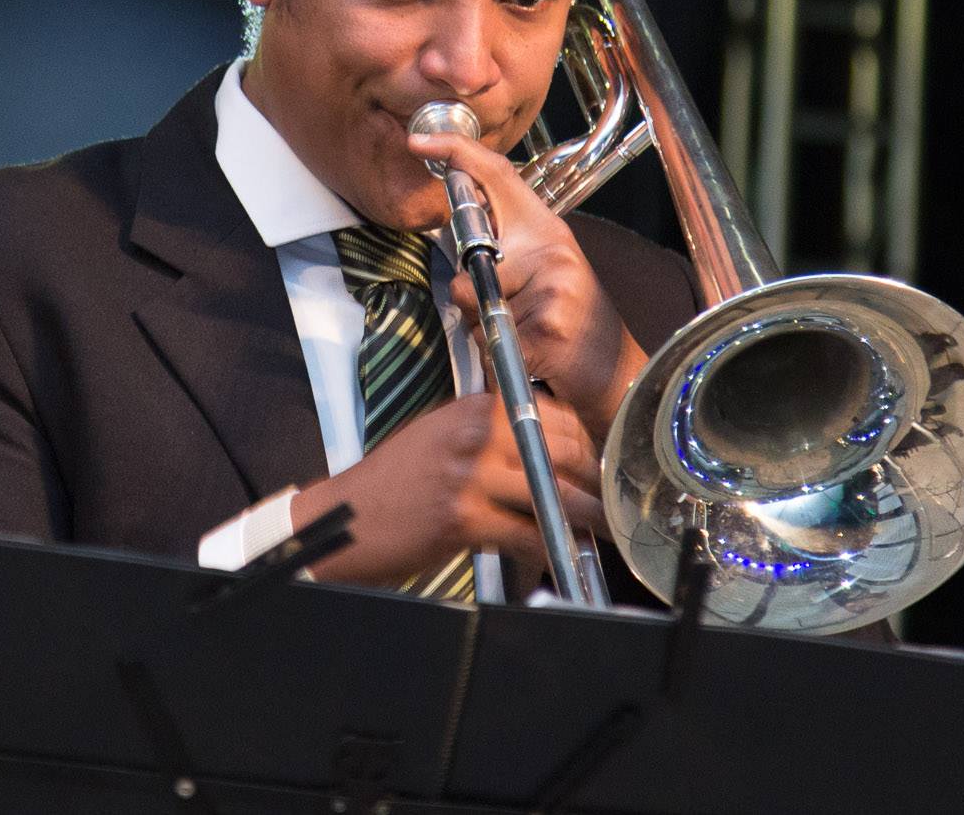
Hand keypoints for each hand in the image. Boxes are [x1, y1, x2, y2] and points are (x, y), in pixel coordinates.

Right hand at [288, 392, 605, 586]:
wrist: (347, 519)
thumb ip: (488, 435)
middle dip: (595, 477)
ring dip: (586, 516)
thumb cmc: (394, 482)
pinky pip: (526, 533)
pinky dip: (549, 546)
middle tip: (616, 499)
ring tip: (608, 530)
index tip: (601, 462)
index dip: (585, 441)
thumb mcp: (439, 436)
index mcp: (471, 409)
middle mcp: (474, 434)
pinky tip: (561, 554)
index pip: (550, 414)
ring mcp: (469, 476)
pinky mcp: (463, 518)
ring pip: (552, 493)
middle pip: (560, 450)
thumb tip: (547, 449)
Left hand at [407, 129, 643, 440]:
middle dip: (473, 297)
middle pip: (471, 258)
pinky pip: (491, 343)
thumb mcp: (542, 278)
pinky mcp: (550, 330)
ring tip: (526, 341)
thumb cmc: (573, 329)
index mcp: (548, 232)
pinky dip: (499, 361)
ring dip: (486, 332)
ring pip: (476, 306)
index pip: (500, 177)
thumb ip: (501, 257)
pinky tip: (533, 364)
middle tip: (512, 318)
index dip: (459, 151)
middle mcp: (554, 250)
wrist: (620, 378)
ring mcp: (554, 289)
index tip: (422, 141)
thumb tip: (459, 263)